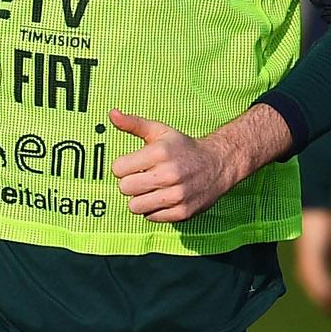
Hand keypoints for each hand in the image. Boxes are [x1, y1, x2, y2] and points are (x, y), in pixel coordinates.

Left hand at [110, 105, 281, 222]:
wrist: (218, 164)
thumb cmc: (183, 148)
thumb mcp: (159, 130)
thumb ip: (133, 123)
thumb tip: (112, 114)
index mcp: (160, 153)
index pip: (118, 169)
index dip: (123, 167)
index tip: (133, 165)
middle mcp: (168, 174)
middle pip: (125, 188)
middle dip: (130, 183)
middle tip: (142, 177)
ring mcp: (176, 195)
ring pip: (135, 207)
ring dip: (140, 199)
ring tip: (152, 189)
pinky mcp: (182, 212)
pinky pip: (151, 217)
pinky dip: (154, 210)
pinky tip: (163, 198)